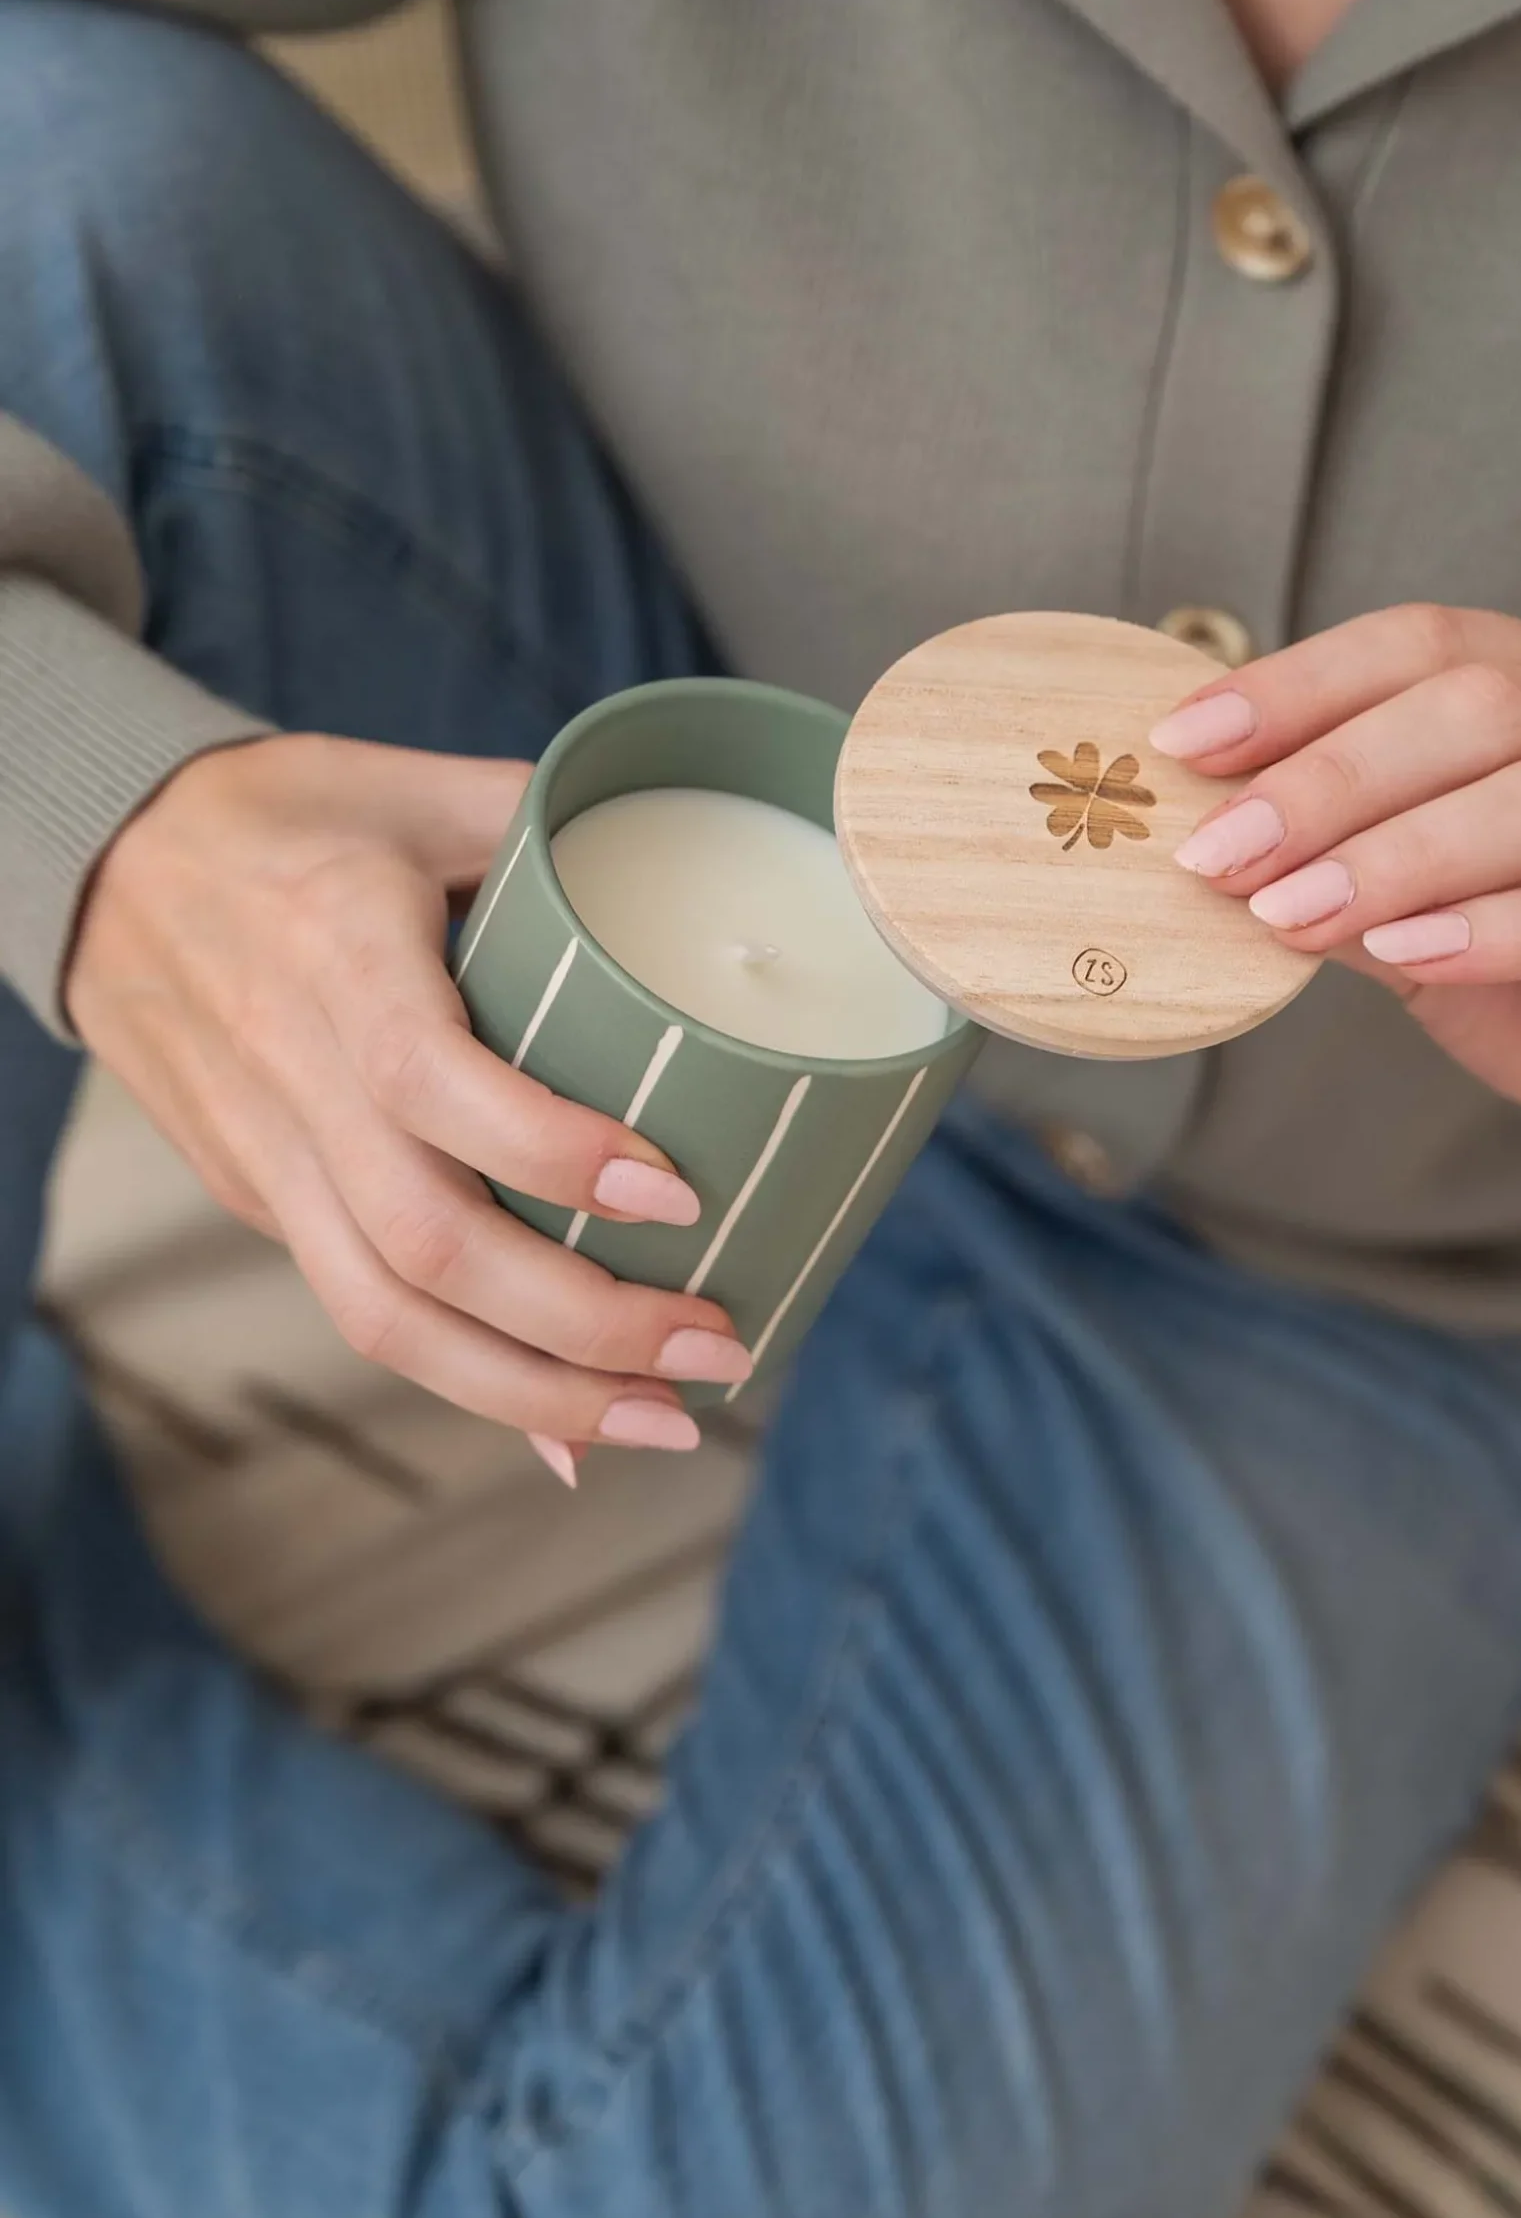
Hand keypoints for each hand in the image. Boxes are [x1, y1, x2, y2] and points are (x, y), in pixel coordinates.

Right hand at [66, 734, 752, 1465]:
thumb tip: (693, 870)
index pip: (429, 1076)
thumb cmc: (290, 815)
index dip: (550, 1151)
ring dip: (534, 1393)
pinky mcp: (258, 1199)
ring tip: (665, 1418)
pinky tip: (565, 1430)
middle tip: (717, 1345)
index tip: (677, 1191)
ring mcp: (266, 1153)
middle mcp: (291, 1070)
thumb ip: (547, 830)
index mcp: (335, 950)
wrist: (107, 864)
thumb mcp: (417, 787)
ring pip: (384, 1315)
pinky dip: (469, 1383)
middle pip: (424, 1242)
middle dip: (582, 1322)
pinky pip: (359, 1312)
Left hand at [1150, 605, 1520, 1196]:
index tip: (1185, 744)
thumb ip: (1349, 869)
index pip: (1425, 644)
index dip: (1298, 685)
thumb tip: (1214, 839)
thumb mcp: (1434, 925)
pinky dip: (1511, 928)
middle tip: (1219, 851)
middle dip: (1331, 776)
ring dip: (1402, 854)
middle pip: (1483, 706)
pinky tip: (1415, 954)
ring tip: (1292, 911)